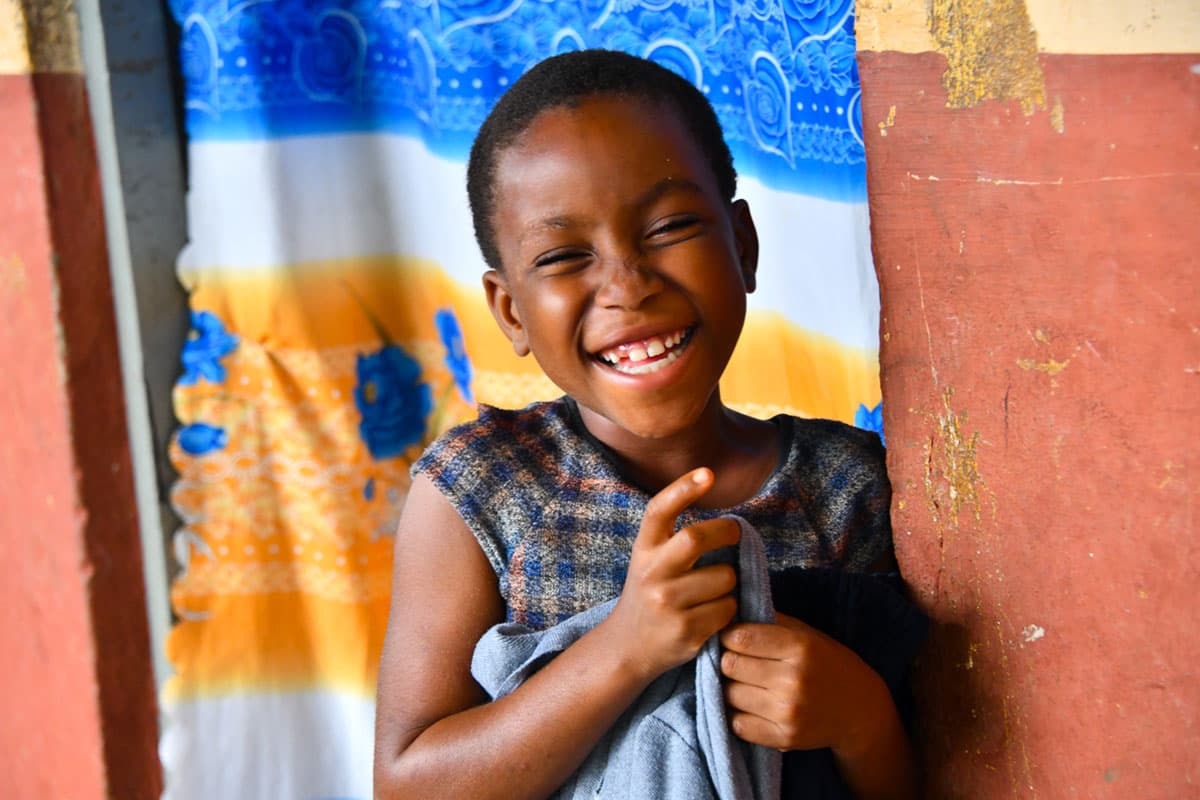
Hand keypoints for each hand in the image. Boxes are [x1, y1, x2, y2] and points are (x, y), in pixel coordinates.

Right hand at [606, 468, 740, 681]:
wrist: (628, 647)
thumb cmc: (650, 593)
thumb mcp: (650, 560)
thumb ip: (675, 540)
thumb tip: (731, 522)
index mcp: (643, 550)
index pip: (659, 511)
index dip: (682, 488)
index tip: (707, 473)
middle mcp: (650, 574)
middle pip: (695, 538)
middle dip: (726, 532)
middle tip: (737, 533)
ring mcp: (666, 604)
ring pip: (723, 577)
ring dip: (730, 581)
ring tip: (715, 590)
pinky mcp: (685, 631)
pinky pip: (727, 608)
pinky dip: (728, 608)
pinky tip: (712, 614)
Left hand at [719, 612, 891, 755]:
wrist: (860, 711)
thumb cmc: (828, 664)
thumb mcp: (807, 634)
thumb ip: (771, 622)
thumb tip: (729, 613)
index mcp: (800, 647)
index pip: (741, 638)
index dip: (729, 636)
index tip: (731, 638)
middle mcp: (793, 680)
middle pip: (730, 666)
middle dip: (729, 661)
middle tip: (738, 662)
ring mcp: (788, 712)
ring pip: (730, 695)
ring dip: (732, 688)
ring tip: (745, 684)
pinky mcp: (784, 738)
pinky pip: (738, 725)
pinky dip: (738, 715)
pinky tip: (750, 707)